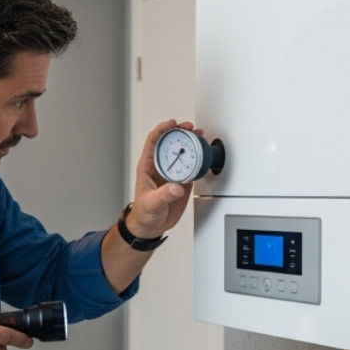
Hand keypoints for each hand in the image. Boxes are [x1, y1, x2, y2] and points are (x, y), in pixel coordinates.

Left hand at [127, 119, 197, 238]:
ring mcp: (172, 172)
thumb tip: (176, 187)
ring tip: (200, 135)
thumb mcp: (151, 203)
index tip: (172, 124)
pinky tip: (204, 153)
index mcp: (148, 166)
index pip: (153, 141)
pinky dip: (198, 158)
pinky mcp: (182, 180)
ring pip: (181, 151)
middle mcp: (160, 166)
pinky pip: (191, 165)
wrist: (151, 226)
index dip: (162, 130)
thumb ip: (163, 195)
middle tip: (190, 128)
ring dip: (190, 142)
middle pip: (170, 142)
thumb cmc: (144, 213)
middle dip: (180, 132)